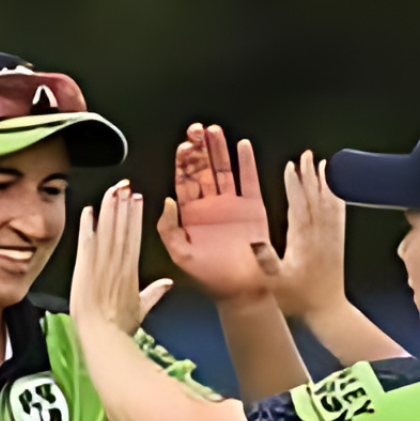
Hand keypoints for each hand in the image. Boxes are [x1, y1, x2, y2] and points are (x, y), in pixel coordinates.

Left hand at [71, 181, 171, 333]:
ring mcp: (100, 265)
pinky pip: (86, 242)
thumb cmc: (120, 327)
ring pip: (106, 231)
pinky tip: (89, 210)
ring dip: (109, 209)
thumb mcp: (141, 309)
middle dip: (123, 206)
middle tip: (125, 185)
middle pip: (121, 229)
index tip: (137, 199)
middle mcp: (117, 264)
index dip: (135, 217)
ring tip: (112, 190)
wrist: (101, 336)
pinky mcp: (84, 268)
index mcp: (131, 272)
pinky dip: (87, 226)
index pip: (134, 237)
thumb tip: (168, 283)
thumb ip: (154, 293)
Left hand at [157, 123, 271, 300]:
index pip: (185, 184)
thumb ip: (169, 230)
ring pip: (224, 171)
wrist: (243, 290)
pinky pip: (249, 181)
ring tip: (214, 132)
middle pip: (204, 171)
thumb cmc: (212, 278)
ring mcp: (232, 206)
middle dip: (200, 150)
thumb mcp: (181, 256)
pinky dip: (247, 163)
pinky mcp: (253, 208)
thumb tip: (166, 201)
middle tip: (197, 130)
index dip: (183, 164)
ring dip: (219, 150)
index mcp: (192, 217)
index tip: (182, 147)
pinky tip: (242, 146)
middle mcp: (211, 208)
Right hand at [252, 150, 346, 322]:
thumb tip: (253, 241)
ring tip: (323, 163)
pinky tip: (336, 188)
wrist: (328, 311)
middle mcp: (319, 235)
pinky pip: (339, 214)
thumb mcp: (274, 284)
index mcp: (302, 241)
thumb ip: (265, 262)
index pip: (298, 206)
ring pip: (329, 202)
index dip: (295, 185)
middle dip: (311, 175)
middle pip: (315, 197)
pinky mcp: (338, 242)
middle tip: (307, 155)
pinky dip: (337, 196)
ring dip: (325, 181)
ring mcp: (331, 237)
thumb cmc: (298, 299)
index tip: (292, 166)